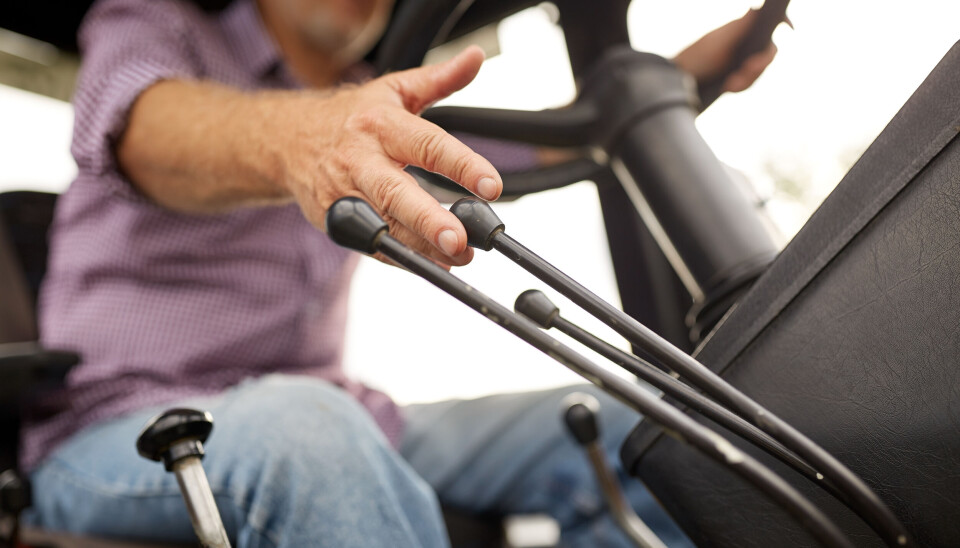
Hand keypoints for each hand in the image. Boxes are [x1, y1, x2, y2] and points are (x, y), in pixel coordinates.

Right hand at [271, 46, 500, 266]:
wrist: (286, 140)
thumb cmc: (351, 116)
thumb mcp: (393, 90)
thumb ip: (438, 79)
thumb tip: (475, 58)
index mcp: (380, 124)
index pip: (427, 144)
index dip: (462, 165)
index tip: (493, 186)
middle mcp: (360, 160)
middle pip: (396, 193)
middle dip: (429, 220)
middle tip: (461, 240)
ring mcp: (344, 194)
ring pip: (384, 226)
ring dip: (421, 246)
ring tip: (457, 257)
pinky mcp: (335, 220)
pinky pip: (370, 244)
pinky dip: (399, 258)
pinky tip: (430, 264)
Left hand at [672, 9, 779, 92]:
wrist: (679, 80)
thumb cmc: (697, 56)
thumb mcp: (720, 41)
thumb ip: (740, 28)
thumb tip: (755, 9)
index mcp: (743, 28)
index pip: (769, 24)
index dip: (783, 23)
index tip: (789, 29)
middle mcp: (744, 43)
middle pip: (768, 53)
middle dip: (759, 65)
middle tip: (746, 70)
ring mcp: (741, 60)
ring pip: (758, 71)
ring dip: (747, 79)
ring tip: (730, 83)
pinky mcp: (735, 76)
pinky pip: (747, 82)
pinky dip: (740, 86)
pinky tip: (727, 86)